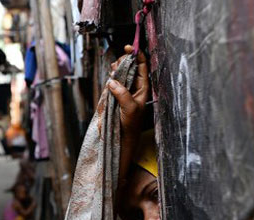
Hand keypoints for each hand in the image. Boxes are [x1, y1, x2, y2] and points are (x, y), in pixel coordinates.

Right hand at [107, 45, 150, 189]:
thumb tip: (112, 82)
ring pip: (120, 73)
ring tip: (114, 70)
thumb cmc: (131, 124)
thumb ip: (122, 94)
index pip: (142, 67)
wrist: (122, 137)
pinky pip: (112, 81)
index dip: (137, 55)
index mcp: (143, 88)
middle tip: (117, 64)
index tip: (129, 48)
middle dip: (124, 62)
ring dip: (116, 69)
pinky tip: (110, 76)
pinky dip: (110, 77)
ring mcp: (123, 90)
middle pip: (130, 67)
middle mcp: (134, 87)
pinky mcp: (113, 95)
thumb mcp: (130, 109)